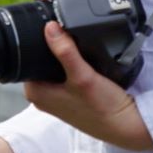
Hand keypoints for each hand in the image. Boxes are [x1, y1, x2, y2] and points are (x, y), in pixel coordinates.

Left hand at [23, 22, 152, 150]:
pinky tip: (84, 58)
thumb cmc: (103, 108)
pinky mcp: (71, 95)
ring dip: (64, 55)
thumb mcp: (83, 76)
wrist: (126, 126)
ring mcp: (57, 96)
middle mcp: (43, 96)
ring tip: (77, 45)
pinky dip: (73, 64)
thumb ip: (65, 51)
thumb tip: (50, 27)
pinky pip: (66, 73)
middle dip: (53, 46)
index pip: (26, 58)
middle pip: (40, 60)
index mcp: (36, 93)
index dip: (38, 41)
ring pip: (54, 66)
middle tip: (67, 33)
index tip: (51, 27)